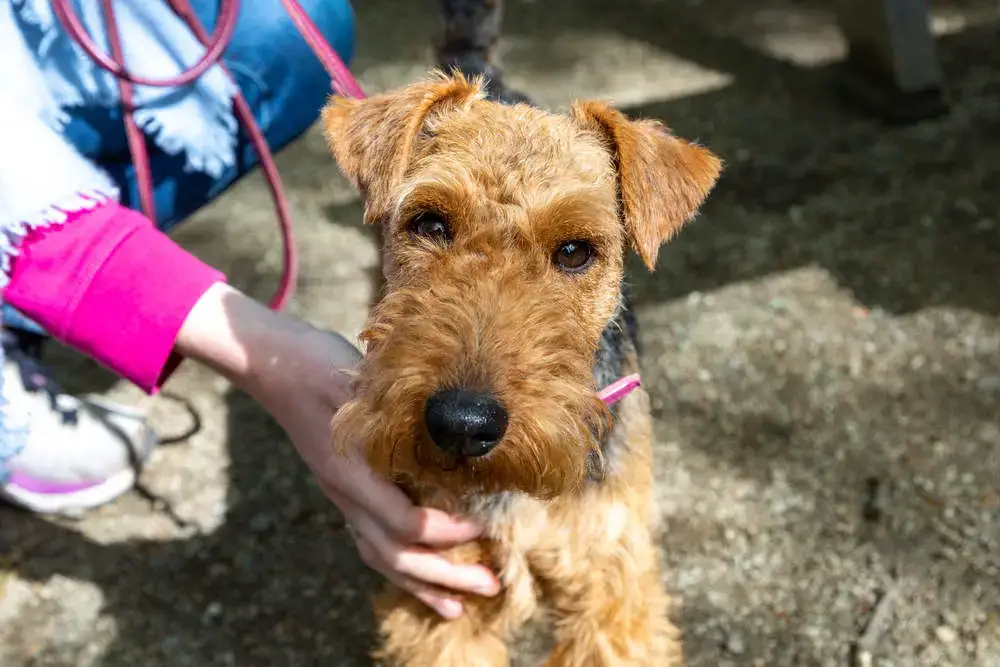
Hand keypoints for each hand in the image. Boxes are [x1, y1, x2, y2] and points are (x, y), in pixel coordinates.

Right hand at [176, 283, 500, 617]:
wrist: (273, 363)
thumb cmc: (317, 363)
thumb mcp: (359, 378)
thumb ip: (396, 405)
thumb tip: (454, 420)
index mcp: (351, 471)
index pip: (404, 522)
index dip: (447, 532)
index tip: (485, 526)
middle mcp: (346, 493)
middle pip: (397, 554)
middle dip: (445, 576)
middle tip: (492, 587)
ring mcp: (342, 496)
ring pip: (381, 557)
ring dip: (423, 584)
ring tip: (459, 605)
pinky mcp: (344, 491)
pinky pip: (371, 542)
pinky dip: (400, 565)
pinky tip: (422, 575)